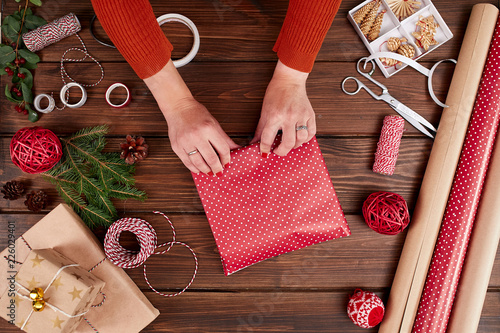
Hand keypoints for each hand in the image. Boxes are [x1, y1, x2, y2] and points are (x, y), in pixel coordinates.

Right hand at [144, 60, 238, 174]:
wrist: (178, 107)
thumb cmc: (197, 114)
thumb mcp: (214, 123)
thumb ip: (224, 139)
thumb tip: (237, 149)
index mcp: (209, 128)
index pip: (223, 149)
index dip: (226, 159)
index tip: (227, 164)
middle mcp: (197, 136)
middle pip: (211, 159)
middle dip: (217, 168)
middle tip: (219, 172)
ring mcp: (185, 142)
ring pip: (198, 163)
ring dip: (206, 170)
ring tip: (210, 172)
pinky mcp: (176, 146)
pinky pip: (186, 162)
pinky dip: (194, 168)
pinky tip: (199, 170)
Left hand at [252, 60, 315, 156]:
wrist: (289, 81)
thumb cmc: (275, 94)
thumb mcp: (264, 111)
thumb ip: (260, 129)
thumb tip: (253, 143)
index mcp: (274, 116)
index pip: (267, 138)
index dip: (265, 148)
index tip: (265, 152)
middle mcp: (289, 117)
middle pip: (287, 143)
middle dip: (281, 152)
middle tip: (278, 151)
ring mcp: (301, 116)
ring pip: (301, 140)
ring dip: (295, 146)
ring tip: (289, 144)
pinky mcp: (310, 114)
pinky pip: (311, 133)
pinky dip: (306, 139)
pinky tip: (300, 139)